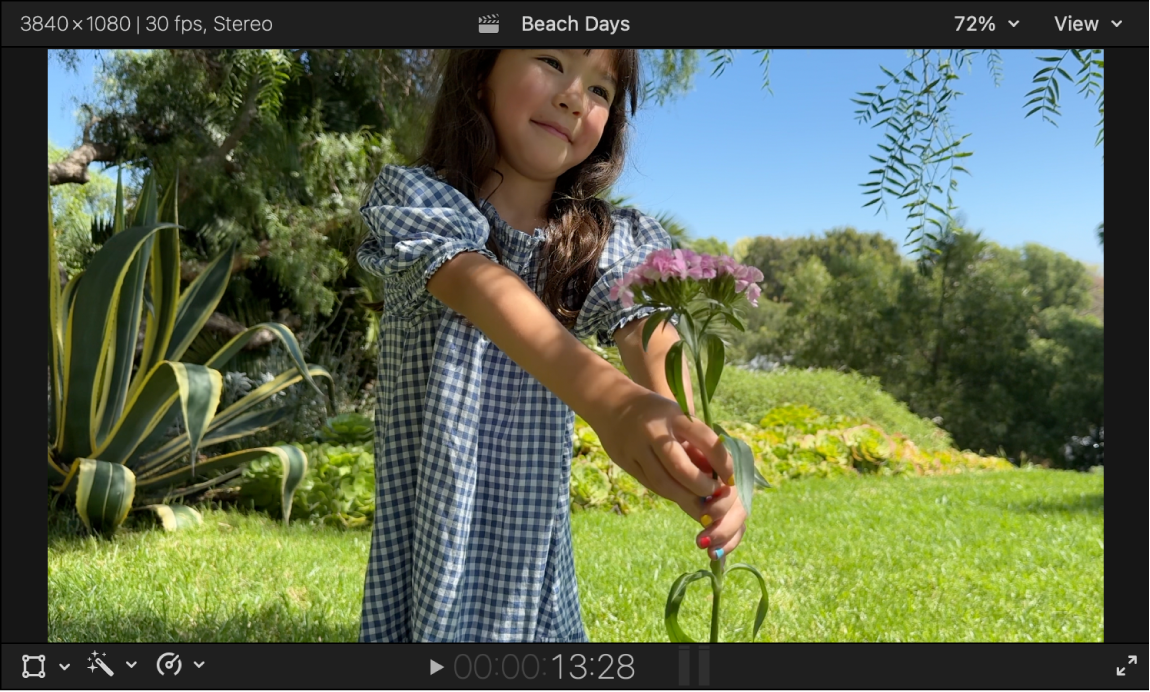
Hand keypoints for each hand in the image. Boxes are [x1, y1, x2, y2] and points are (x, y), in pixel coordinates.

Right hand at [591, 387, 744, 556]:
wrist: (609, 402)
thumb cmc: (654, 410)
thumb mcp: (676, 415)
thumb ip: (694, 441)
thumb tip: (716, 475)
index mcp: (673, 415)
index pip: (705, 440)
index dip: (722, 463)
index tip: (731, 478)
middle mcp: (654, 432)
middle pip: (681, 468)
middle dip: (701, 487)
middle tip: (713, 493)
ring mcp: (636, 448)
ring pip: (663, 482)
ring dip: (684, 497)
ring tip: (699, 503)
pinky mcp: (626, 462)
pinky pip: (651, 484)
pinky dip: (668, 493)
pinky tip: (679, 495)